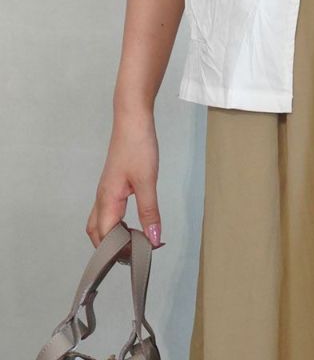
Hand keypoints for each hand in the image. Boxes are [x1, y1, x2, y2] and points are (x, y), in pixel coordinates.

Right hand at [86, 108, 164, 260]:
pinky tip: (132, 222)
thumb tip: (152, 239)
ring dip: (113, 236)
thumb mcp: (147, 181)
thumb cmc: (138, 147)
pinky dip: (117, 223)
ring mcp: (106, 191)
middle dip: (111, 249)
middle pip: (97, 234)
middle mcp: (102, 198)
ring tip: (135, 243)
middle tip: (135, 255)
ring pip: (101, 223)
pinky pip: (109, 211)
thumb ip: (149, 211)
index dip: (119, 252)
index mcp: (107, 200)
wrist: (132, 120)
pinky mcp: (113, 184)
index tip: (140, 257)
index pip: (105, 238)